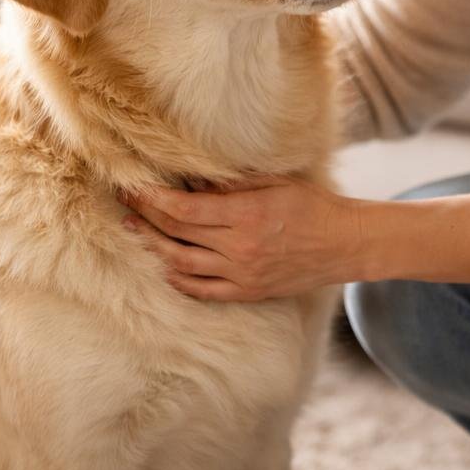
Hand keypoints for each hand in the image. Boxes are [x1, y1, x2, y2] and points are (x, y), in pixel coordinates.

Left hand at [119, 174, 368, 301]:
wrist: (344, 244)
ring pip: (181, 264)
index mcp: (246, 215)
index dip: (153, 198)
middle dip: (146, 216)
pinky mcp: (247, 291)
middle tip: (125, 203)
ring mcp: (241, 274)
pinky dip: (178, 278)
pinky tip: (164, 264)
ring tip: (135, 230)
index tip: (133, 186)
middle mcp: (239, 247)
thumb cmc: (313, 205)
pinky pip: (202, 289)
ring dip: (153, 247)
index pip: (184, 208)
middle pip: (177, 234)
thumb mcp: (276, 182)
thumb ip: (233, 182)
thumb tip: (193, 177)